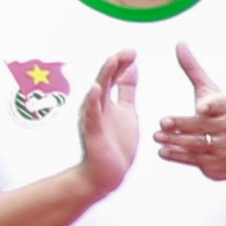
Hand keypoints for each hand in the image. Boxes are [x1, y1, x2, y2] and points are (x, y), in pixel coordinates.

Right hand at [76, 50, 147, 194]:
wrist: (107, 174)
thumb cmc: (115, 144)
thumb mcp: (127, 111)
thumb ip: (127, 89)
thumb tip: (132, 66)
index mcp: (107, 101)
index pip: (114, 77)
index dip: (122, 63)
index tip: (133, 51)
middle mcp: (98, 106)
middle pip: (105, 80)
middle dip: (116, 64)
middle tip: (127, 51)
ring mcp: (94, 119)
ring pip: (98, 93)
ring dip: (104, 76)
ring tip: (112, 61)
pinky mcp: (93, 133)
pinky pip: (92, 115)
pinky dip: (93, 101)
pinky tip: (96, 88)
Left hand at [151, 44, 225, 184]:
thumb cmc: (221, 116)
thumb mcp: (211, 91)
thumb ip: (193, 69)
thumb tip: (180, 43)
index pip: (220, 105)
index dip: (211, 106)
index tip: (201, 107)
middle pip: (202, 126)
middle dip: (183, 125)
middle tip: (163, 122)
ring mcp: (221, 147)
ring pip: (196, 145)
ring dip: (175, 141)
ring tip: (157, 136)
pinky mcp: (213, 164)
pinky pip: (194, 161)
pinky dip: (178, 157)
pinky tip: (163, 151)